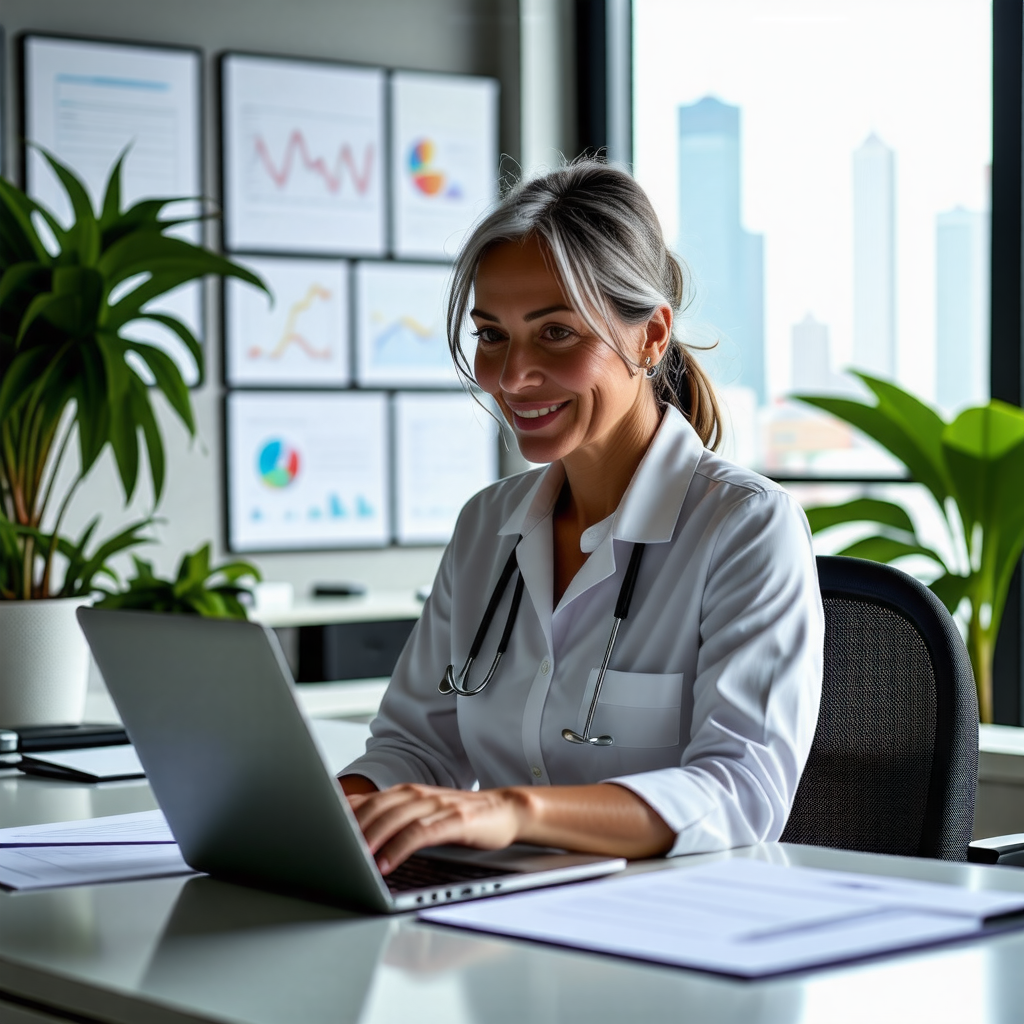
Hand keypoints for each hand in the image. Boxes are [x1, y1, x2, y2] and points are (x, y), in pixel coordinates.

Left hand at [347, 783, 525, 874]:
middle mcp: (418, 795)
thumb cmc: (461, 817)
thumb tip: (355, 832)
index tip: (318, 828)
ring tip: (353, 858)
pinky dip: (400, 848)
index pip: (367, 799)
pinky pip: (421, 833)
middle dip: (351, 827)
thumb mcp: (423, 815)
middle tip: (330, 847)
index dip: (341, 813)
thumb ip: (393, 820)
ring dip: (372, 837)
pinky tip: (387, 863)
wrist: (505, 810)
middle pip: (376, 807)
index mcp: (407, 793)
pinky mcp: (454, 820)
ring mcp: (437, 806)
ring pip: (395, 818)